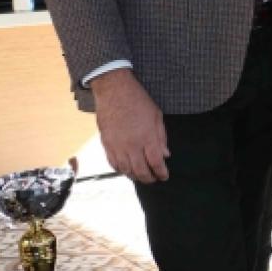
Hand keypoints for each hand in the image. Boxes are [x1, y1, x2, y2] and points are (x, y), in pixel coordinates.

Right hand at [90, 69, 169, 183]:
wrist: (114, 91)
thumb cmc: (138, 101)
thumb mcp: (156, 116)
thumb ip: (161, 137)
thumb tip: (165, 155)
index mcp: (147, 137)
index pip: (156, 162)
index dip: (161, 172)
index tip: (165, 176)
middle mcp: (131, 145)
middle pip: (141, 170)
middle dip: (149, 178)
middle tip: (154, 179)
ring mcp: (117, 146)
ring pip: (126, 170)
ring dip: (135, 176)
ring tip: (141, 177)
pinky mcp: (106, 144)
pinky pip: (112, 163)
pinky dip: (120, 170)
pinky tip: (126, 170)